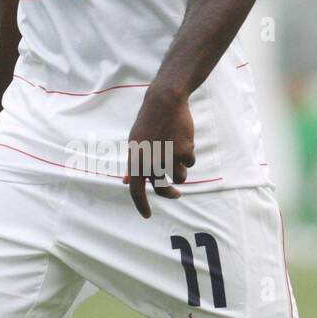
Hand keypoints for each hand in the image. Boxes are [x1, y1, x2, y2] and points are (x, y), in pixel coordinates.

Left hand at [123, 85, 195, 218]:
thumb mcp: (135, 142)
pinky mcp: (184, 151)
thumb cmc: (148, 122)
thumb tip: (126, 182)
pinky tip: (183, 139)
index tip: (147, 215)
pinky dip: (188, 155)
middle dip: (171, 194)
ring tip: (177, 152)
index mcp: (136, 160)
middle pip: (162, 188)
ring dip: (180, 170)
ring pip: (179, 176)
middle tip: (176, 194)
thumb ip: (133, 164)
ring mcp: (168, 157)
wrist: (165, 102)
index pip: (135, 190)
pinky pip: (189, 163)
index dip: (141, 205)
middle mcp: (150, 161)